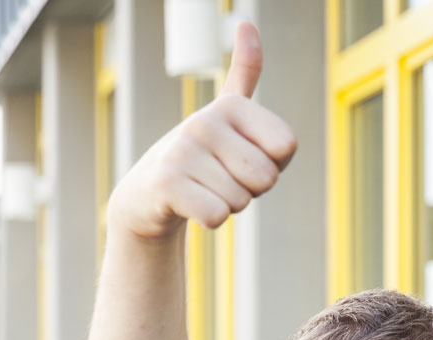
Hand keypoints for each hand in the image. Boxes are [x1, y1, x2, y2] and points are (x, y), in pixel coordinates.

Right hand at [106, 21, 296, 242]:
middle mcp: (205, 122)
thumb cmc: (198, 158)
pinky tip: (191, 208)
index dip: (271, 166)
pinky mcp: (168, 184)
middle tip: (219, 182)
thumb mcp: (224, 117)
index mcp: (230, 106)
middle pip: (266, 177)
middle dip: (249, 192)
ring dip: (227, 207)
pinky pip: (217, 216)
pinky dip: (209, 222)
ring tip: (202, 192)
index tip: (240, 161)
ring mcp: (183, 151)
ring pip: (240, 201)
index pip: (286, 148)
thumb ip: (244, 75)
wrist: (146, 195)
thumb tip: (246, 24)